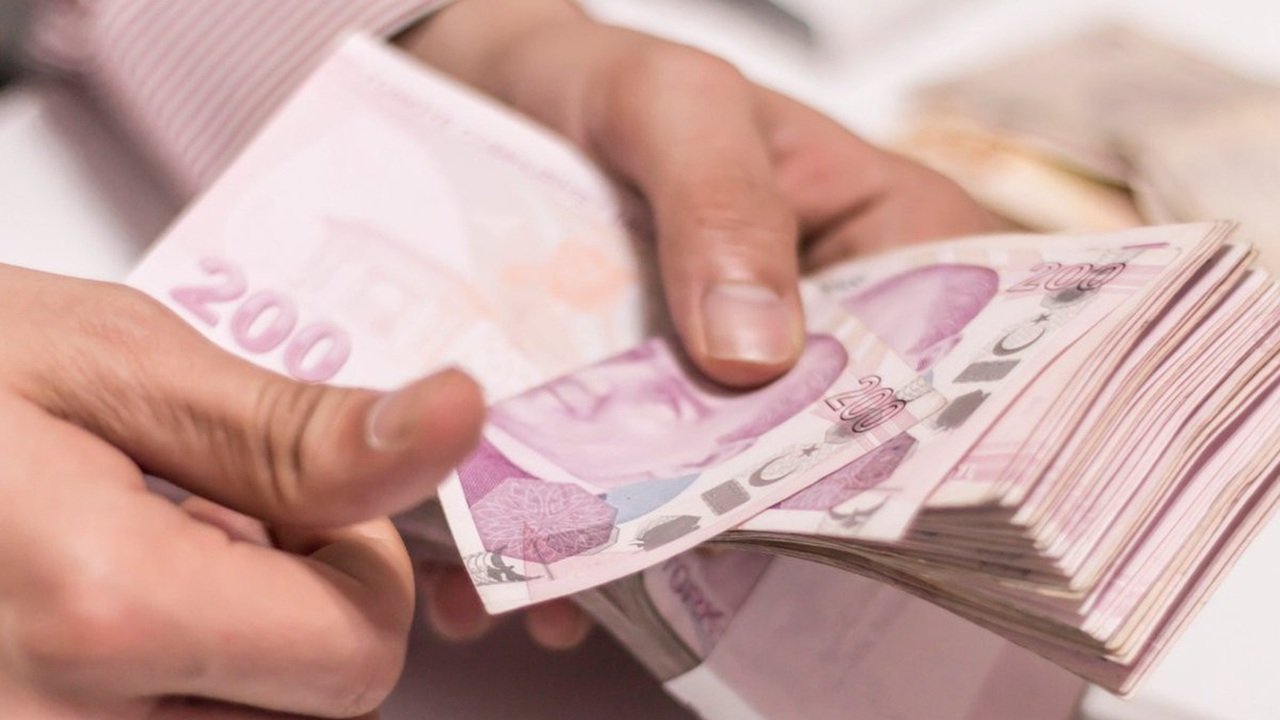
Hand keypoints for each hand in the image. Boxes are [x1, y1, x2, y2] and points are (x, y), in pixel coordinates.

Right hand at [0, 265, 483, 717]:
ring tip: (112, 565)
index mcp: (103, 617)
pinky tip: (76, 619)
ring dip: (213, 657)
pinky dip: (148, 687)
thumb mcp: (109, 363)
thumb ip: (295, 429)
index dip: (356, 572)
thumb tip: (459, 422)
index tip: (285, 502)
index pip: (360, 659)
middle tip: (188, 522)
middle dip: (286, 616)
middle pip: (300, 714)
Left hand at [396, 0, 1000, 647]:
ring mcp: (740, 390)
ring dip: (663, 552)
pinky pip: (644, 499)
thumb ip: (721, 201)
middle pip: (834, 456)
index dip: (912, 451)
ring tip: (575, 587)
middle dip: (765, 525)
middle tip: (686, 568)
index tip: (844, 522)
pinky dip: (593, 542)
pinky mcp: (656, 419)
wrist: (493, 96)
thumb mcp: (673, 103)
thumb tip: (755, 355)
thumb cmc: (611, 80)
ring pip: (732, 497)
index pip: (949, 366)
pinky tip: (534, 569)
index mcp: (891, 245)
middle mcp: (828, 334)